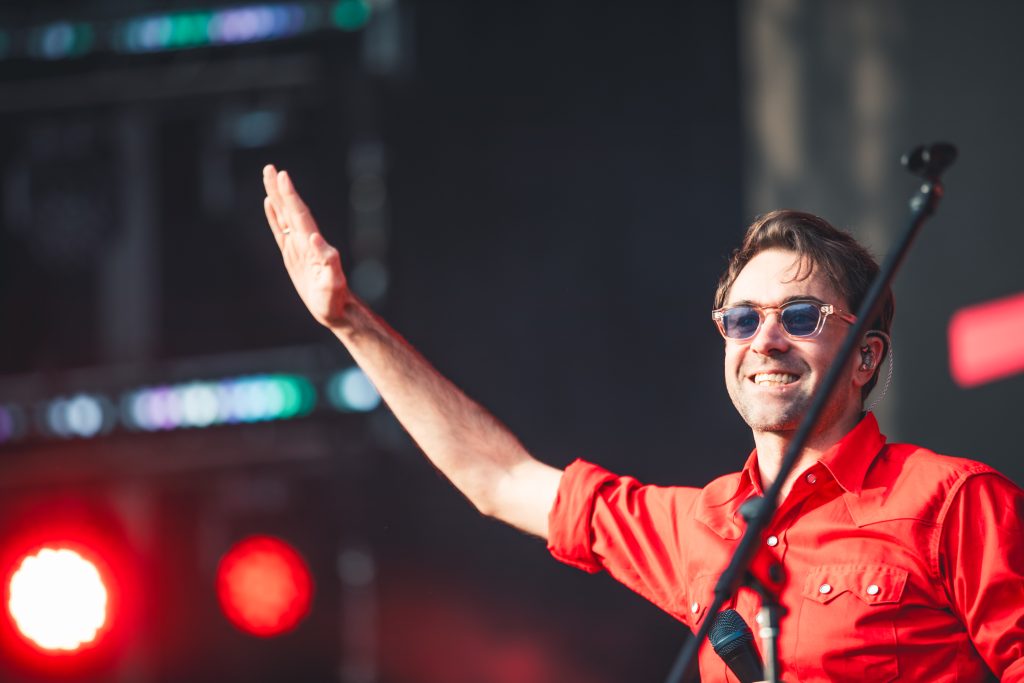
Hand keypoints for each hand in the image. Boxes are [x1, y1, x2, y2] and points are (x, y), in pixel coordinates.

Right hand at [262, 164, 349, 326]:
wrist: (336, 311)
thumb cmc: (335, 300)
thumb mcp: (333, 283)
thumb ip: (328, 261)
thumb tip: (315, 238)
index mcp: (314, 246)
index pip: (300, 215)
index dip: (291, 196)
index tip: (283, 176)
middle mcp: (306, 242)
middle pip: (291, 210)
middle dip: (281, 189)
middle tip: (270, 168)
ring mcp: (299, 248)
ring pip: (285, 216)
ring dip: (277, 196)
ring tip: (268, 176)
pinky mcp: (293, 256)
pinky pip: (281, 231)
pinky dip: (274, 216)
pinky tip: (270, 203)